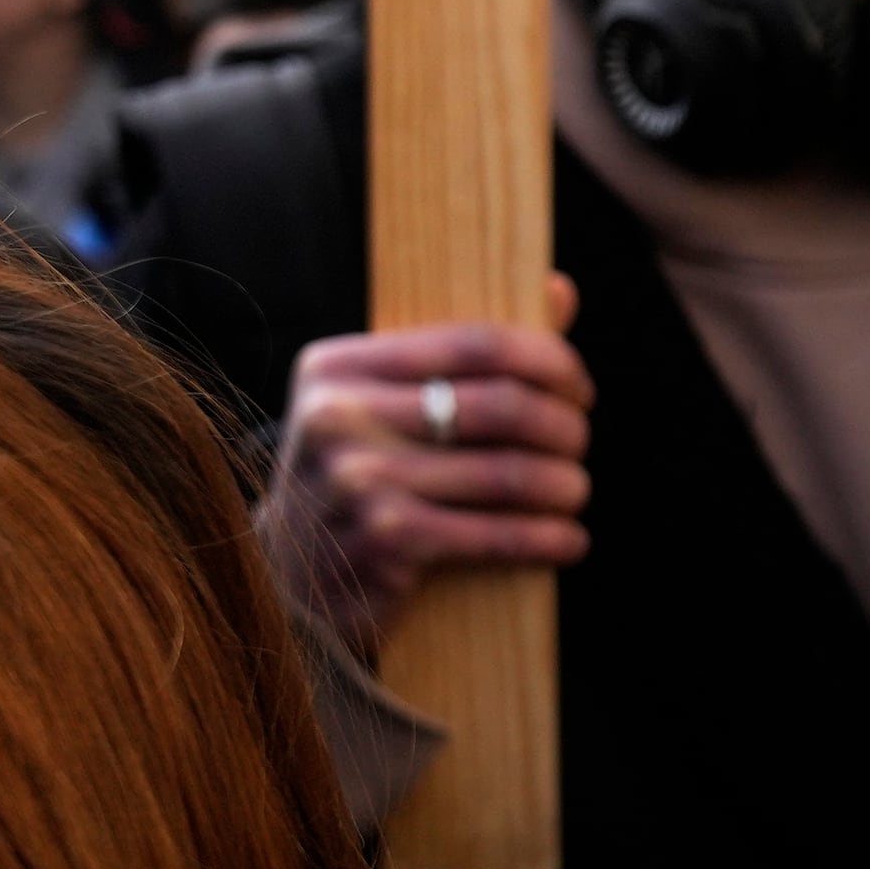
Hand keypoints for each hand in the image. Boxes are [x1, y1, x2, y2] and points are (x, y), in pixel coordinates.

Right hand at [263, 278, 592, 662]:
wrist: (291, 578)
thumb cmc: (359, 474)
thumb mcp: (383, 403)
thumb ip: (465, 350)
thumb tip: (560, 290)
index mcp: (339, 367)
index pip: (477, 343)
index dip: (549, 361)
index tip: (579, 389)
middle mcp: (341, 417)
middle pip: (500, 406)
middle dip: (563, 426)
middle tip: (578, 442)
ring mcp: (360, 481)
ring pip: (509, 474)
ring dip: (564, 485)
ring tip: (575, 491)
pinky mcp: (386, 541)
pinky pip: (496, 534)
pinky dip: (548, 538)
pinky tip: (568, 540)